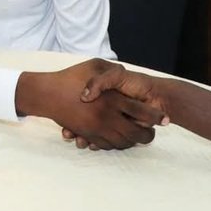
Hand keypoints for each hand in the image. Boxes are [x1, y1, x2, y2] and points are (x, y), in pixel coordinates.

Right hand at [18, 60, 163, 150]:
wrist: (46, 93)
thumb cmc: (71, 76)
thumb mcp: (95, 65)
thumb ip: (112, 73)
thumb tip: (125, 77)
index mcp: (112, 99)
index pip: (141, 111)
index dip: (155, 117)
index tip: (164, 119)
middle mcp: (106, 117)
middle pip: (134, 133)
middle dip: (147, 136)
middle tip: (153, 134)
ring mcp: (96, 128)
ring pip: (122, 142)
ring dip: (132, 142)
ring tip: (140, 139)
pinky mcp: (87, 134)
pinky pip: (106, 145)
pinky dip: (115, 145)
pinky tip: (120, 140)